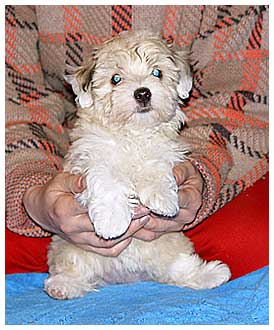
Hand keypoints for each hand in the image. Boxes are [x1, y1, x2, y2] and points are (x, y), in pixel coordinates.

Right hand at [23, 172, 149, 255]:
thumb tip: (92, 180)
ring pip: (108, 243)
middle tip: (146, 211)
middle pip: (106, 230)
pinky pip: (105, 251)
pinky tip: (133, 233)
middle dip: (129, 221)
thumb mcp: (60, 181)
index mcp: (66, 211)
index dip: (116, 207)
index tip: (134, 201)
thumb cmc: (53, 193)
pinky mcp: (84, 246)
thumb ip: (76, 181)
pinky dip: (121, 244)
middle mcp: (73, 230)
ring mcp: (79, 240)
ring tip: (144, 220)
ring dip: (129, 233)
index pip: (94, 211)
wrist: (41, 211)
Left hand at [132, 160, 202, 240]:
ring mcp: (176, 226)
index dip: (156, 199)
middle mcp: (186, 216)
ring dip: (139, 222)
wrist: (191, 187)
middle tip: (129, 204)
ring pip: (154, 229)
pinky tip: (128, 221)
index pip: (173, 202)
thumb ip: (177, 172)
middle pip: (162, 218)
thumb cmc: (186, 176)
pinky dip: (139, 230)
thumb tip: (165, 175)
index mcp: (192, 200)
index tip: (142, 194)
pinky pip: (151, 235)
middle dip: (144, 211)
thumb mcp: (185, 169)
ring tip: (126, 212)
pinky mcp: (166, 231)